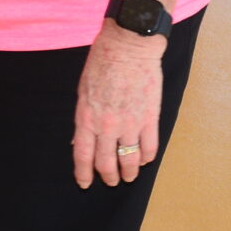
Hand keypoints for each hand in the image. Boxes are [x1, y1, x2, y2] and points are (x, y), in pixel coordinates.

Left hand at [73, 25, 165, 186]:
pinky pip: (150, 147)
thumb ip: (84, 117)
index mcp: (87, 117)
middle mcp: (107, 125)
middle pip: (107, 163)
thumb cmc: (102, 63)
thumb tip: (80, 139)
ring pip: (130, 159)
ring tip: (130, 176)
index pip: (83, 155)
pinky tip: (146, 159)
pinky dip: (148, 157)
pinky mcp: (150, 118)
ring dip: (130, 172)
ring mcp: (130, 123)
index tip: (85, 183)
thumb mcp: (83, 90)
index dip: (83, 173)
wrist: (128, 46)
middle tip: (112, 181)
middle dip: (109, 177)